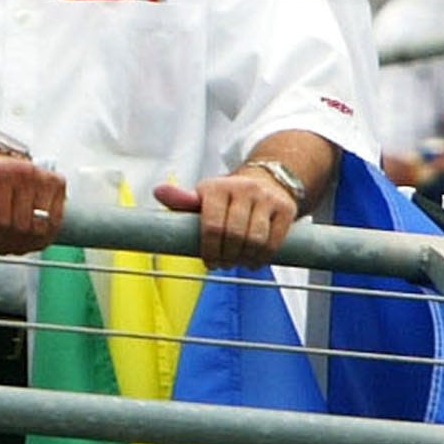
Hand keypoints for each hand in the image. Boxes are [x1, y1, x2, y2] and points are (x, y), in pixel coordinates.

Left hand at [0, 150, 64, 254]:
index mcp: (2, 173)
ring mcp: (45, 179)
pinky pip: (56, 223)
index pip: (0, 220)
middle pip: (21, 228)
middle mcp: (27, 174)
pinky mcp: (58, 185)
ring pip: (40, 230)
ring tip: (10, 246)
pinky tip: (29, 242)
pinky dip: (43, 239)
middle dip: (5, 244)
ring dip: (25, 245)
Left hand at [155, 168, 299, 268]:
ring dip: (245, 259)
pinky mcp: (285, 208)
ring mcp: (266, 198)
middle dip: (227, 256)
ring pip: (256, 240)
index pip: (212, 225)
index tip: (209, 262)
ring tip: (238, 262)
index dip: (210, 250)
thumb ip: (182, 200)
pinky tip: (254, 261)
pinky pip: (274, 241)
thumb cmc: (228, 197)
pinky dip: (263, 257)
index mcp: (218, 187)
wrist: (266, 179)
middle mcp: (243, 188)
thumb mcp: (204, 197)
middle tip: (224, 264)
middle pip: (235, 235)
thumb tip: (158, 191)